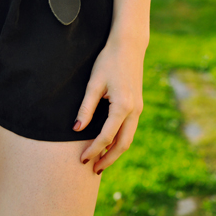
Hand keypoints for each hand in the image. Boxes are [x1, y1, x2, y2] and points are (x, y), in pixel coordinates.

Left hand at [72, 36, 143, 173]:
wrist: (129, 46)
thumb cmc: (108, 61)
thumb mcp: (94, 83)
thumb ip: (86, 108)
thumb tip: (76, 130)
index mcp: (123, 106)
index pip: (106, 136)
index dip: (93, 150)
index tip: (81, 159)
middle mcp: (134, 110)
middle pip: (122, 144)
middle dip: (108, 159)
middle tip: (93, 169)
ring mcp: (138, 108)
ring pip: (128, 138)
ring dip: (115, 152)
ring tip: (101, 162)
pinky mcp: (137, 105)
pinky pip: (130, 129)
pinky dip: (120, 140)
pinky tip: (109, 144)